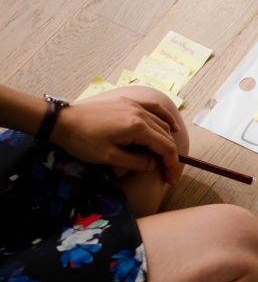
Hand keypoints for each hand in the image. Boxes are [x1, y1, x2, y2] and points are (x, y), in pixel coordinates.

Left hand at [50, 96, 181, 182]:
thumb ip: (135, 162)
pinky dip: (164, 117)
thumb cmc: (82, 140)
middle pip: (165, 136)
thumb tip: (152, 164)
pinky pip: (153, 108)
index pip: (165, 147)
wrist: (61, 121)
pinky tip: (170, 125)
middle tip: (168, 173)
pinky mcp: (127, 102)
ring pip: (161, 123)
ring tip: (169, 156)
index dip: (172, 164)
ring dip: (168, 140)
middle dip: (170, 156)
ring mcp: (134, 105)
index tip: (170, 179)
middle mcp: (140, 113)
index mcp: (137, 127)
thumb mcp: (109, 157)